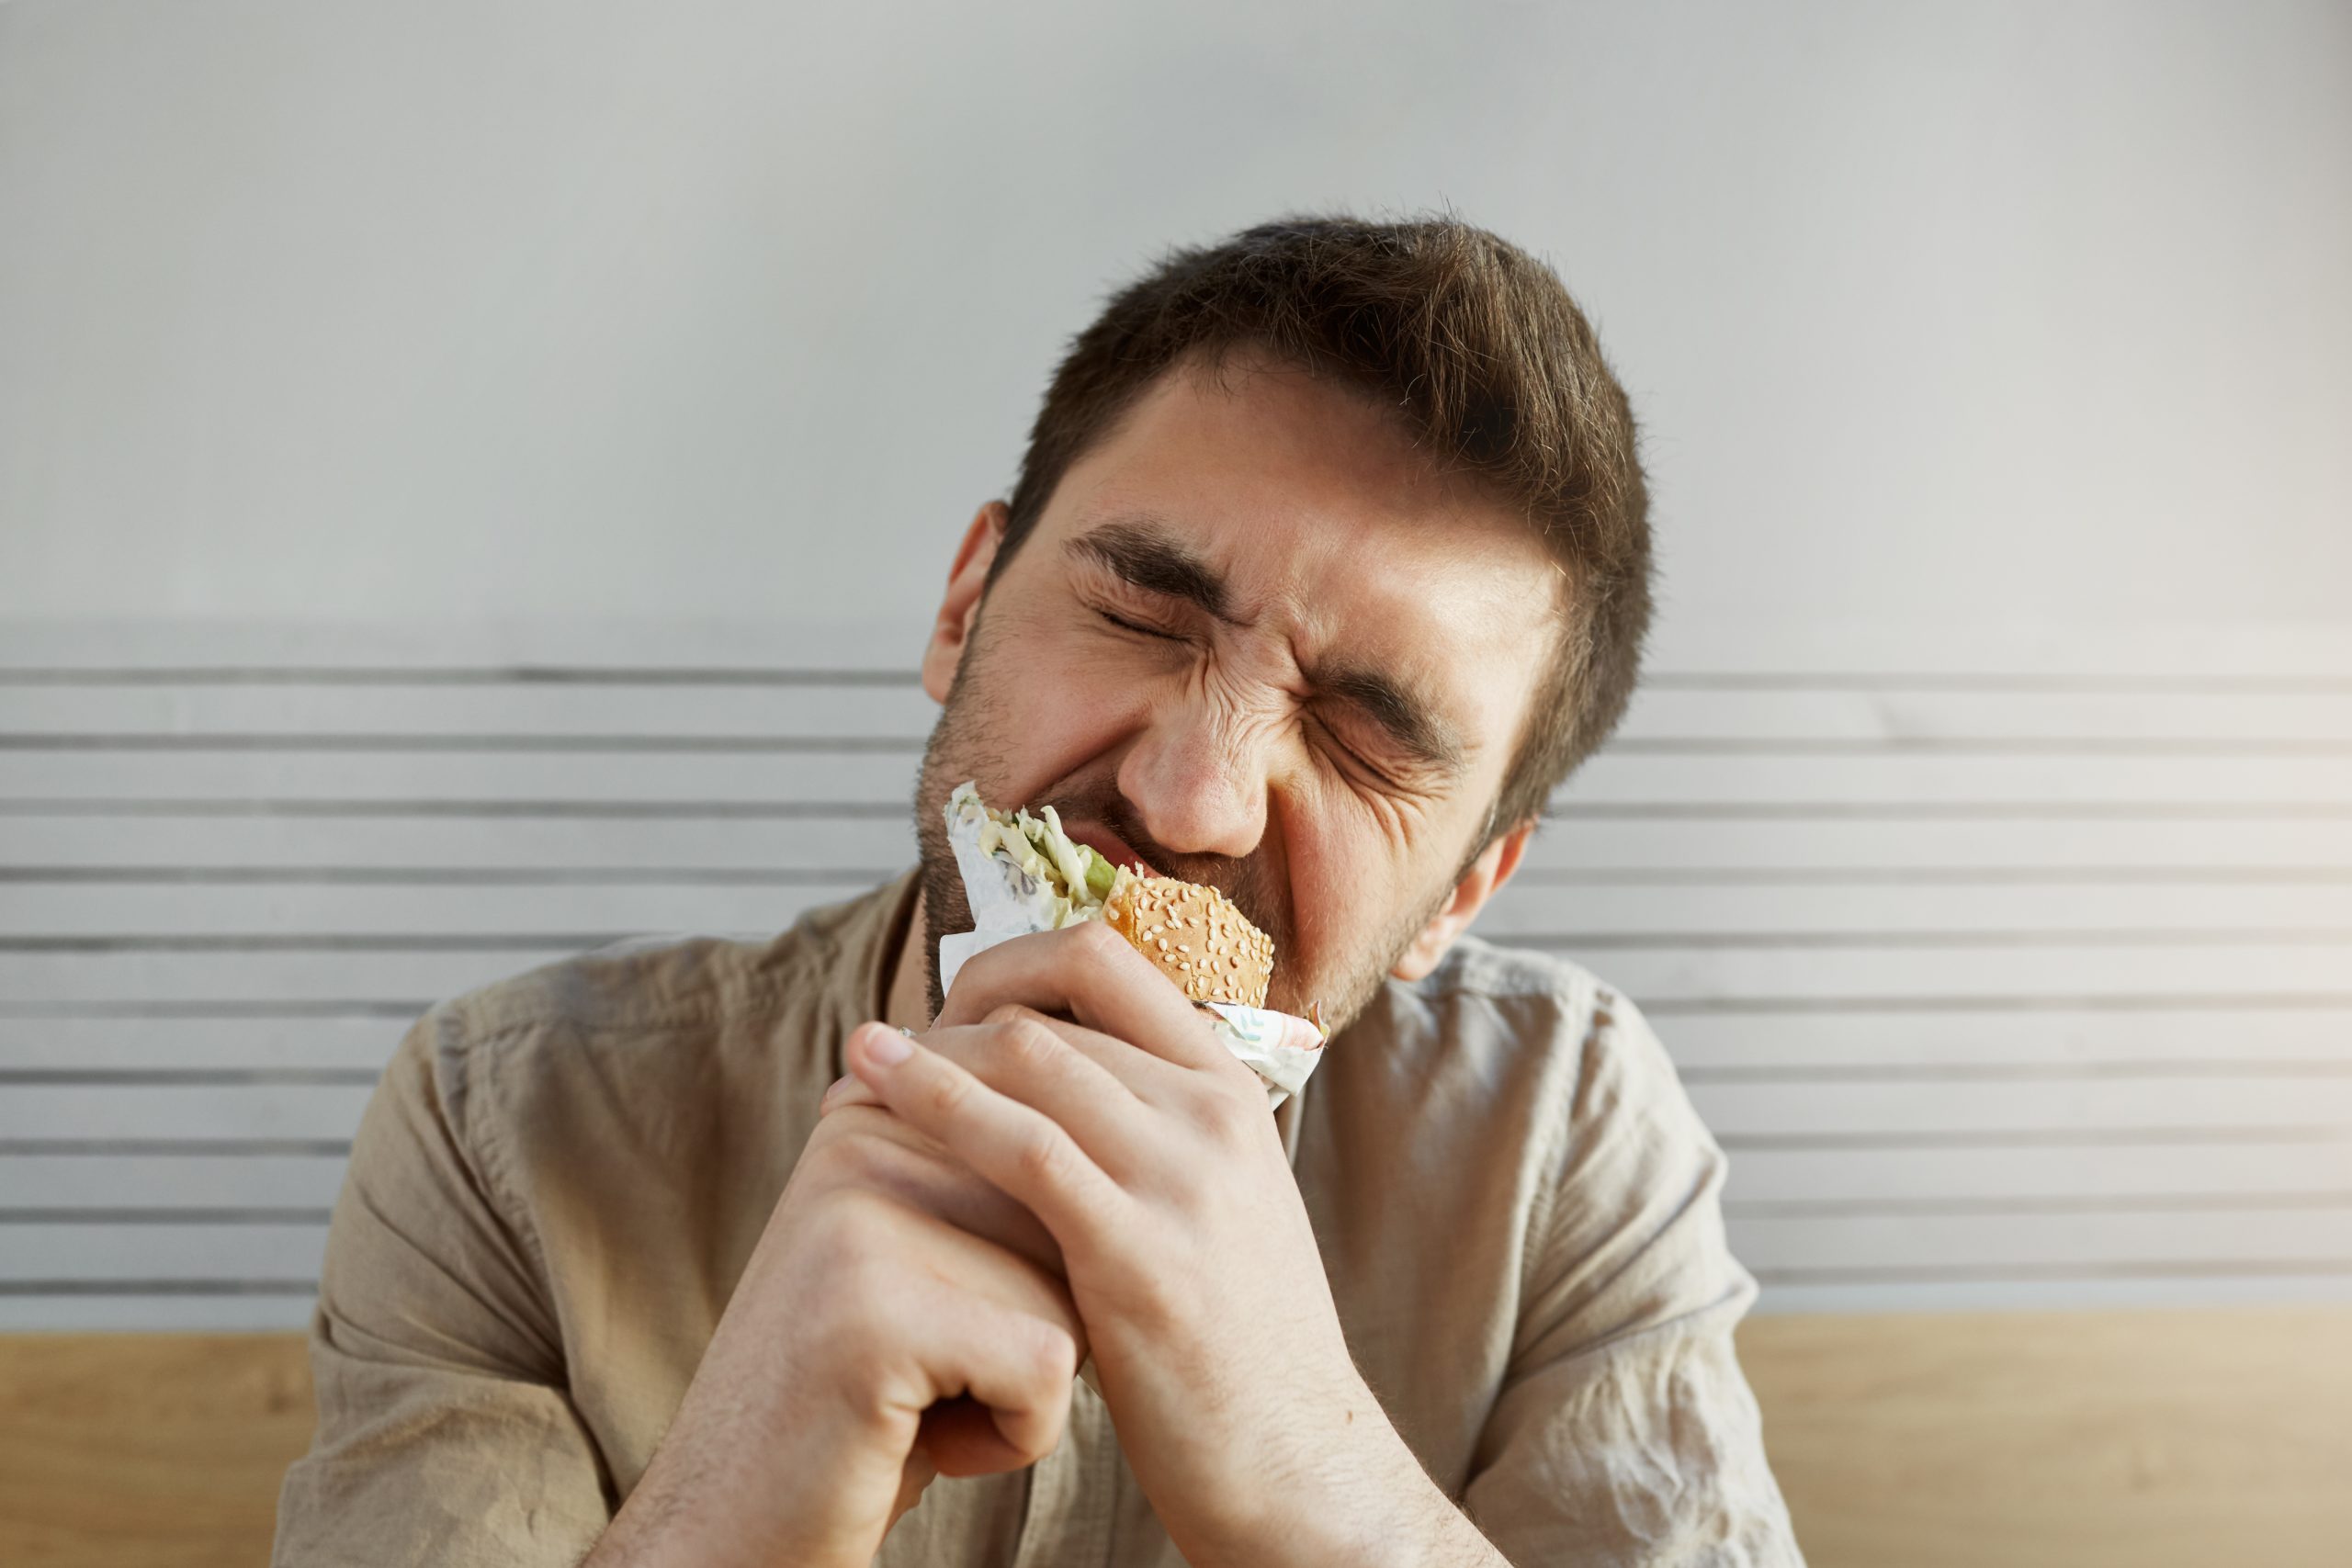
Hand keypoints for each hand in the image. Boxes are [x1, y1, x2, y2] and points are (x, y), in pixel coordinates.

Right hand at [586, 1098, 1082, 1567]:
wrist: (730, 1526)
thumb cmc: (863, 1399)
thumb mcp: (918, 1256)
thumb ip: (991, 1176)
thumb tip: (1115, 1100)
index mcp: (877, 1110)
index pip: (1056, 1155)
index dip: (1033, 1266)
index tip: (935, 1310)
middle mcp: (864, 1140)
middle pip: (1071, 1219)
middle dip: (1035, 1320)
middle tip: (924, 1366)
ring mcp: (863, 1220)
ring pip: (1072, 1291)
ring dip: (1024, 1380)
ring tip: (914, 1400)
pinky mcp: (878, 1315)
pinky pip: (1048, 1368)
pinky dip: (1013, 1435)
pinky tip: (917, 1440)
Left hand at [833, 922, 1432, 1566]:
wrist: (1298, 1468)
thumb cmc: (1243, 1348)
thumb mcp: (1224, 1206)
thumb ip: (1159, 1136)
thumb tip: (1066, 1083)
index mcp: (1232, 1091)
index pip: (1109, 962)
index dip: (1011, 962)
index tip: (950, 1000)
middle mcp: (1212, 1115)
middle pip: (1051, 1009)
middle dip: (950, 1017)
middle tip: (884, 1048)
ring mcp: (1181, 1179)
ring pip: (1028, 1056)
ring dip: (925, 1051)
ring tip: (857, 1062)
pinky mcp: (1136, 1253)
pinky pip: (1020, 1148)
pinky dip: (934, 1107)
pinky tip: (871, 1101)